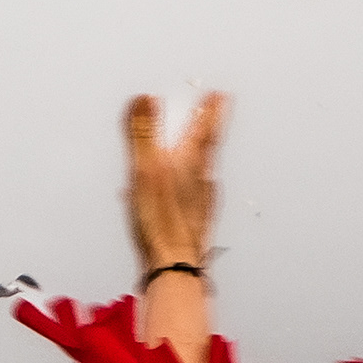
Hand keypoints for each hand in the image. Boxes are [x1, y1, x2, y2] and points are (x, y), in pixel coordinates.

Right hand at [121, 92, 223, 362]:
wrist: (174, 266)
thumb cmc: (161, 221)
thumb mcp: (145, 170)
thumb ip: (143, 133)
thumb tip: (146, 98)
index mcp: (190, 162)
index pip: (205, 127)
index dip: (210, 109)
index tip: (220, 96)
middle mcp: (201, 180)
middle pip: (207, 146)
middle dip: (209, 127)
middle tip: (215, 112)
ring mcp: (200, 201)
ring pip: (202, 170)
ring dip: (199, 154)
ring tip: (196, 145)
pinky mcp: (193, 221)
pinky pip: (192, 193)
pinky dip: (186, 183)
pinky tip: (174, 191)